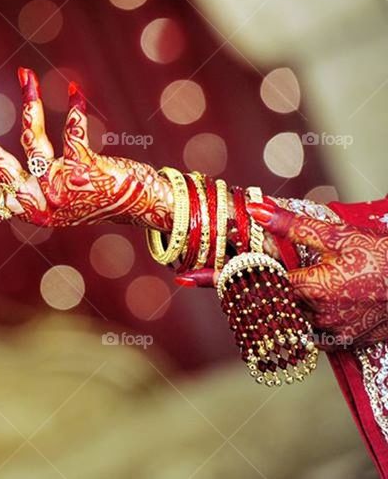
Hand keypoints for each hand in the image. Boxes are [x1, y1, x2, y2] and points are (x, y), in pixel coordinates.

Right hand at [0, 68, 171, 228]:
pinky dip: (75, 107)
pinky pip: (74, 132)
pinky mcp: (84, 171)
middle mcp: (36, 201)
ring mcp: (60, 187)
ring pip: (34, 140)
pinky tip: (74, 88)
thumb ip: (24, 186)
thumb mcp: (52, 198)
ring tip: (25, 74)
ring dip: (30, 102)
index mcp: (23, 208)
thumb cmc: (89, 198)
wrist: (137, 206)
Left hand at [178, 201, 387, 347]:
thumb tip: (255, 209)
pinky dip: (291, 316)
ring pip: (279, 320)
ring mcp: (328, 333)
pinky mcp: (342, 343)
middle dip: (237, 290)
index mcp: (309, 288)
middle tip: (211, 275)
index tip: (185, 277)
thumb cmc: (385, 259)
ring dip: (263, 304)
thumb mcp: (341, 236)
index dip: (217, 278)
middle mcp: (313, 315)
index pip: (251, 281)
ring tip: (248, 285)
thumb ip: (295, 227)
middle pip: (259, 304)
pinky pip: (303, 332)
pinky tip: (287, 302)